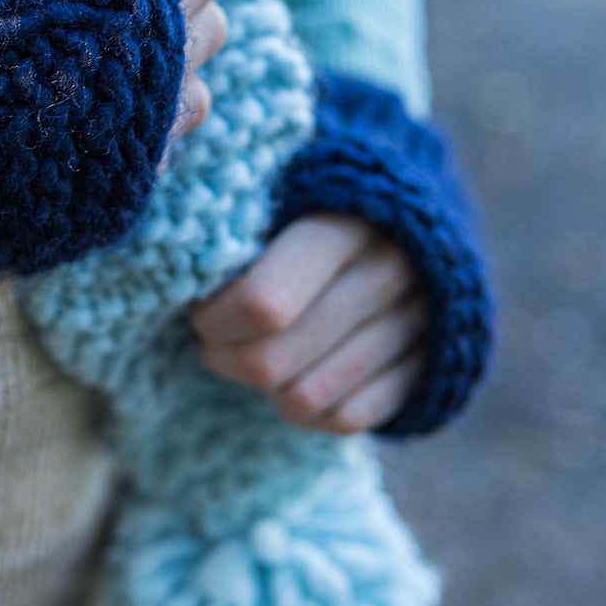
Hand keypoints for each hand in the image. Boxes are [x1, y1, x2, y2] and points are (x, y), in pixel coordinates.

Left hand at [191, 214, 428, 433]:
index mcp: (342, 222)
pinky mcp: (429, 366)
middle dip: (225, 357)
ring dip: (264, 387)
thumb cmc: (313, 198)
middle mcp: (387, 273)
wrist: (406, 216)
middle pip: (272, 362)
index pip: (262, 304)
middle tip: (215, 339)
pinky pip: (346, 418)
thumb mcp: (277, 186)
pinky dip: (309, 409)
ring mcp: (416, 323)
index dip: (215, 321)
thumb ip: (232, 218)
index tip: (202, 310)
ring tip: (256, 352)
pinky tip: (297, 375)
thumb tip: (176, 263)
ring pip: (304, 399)